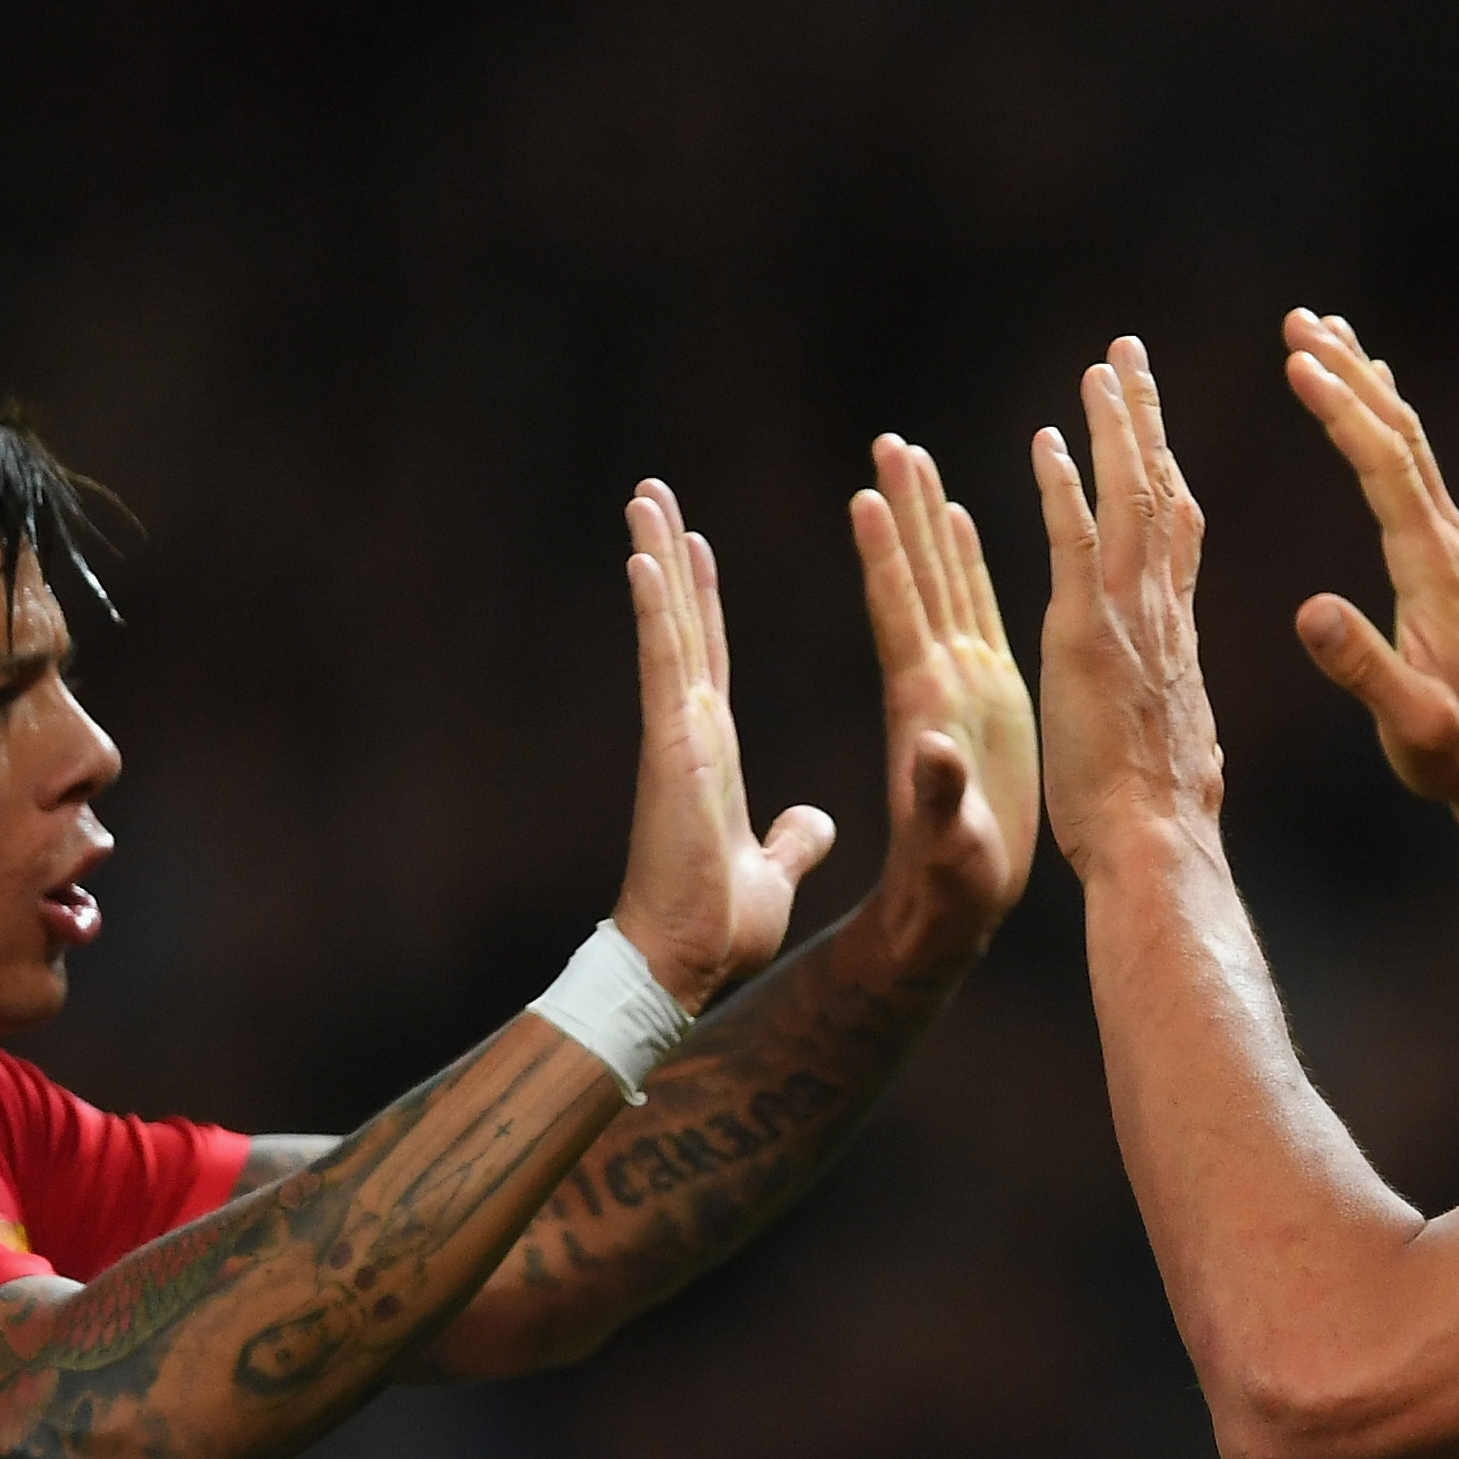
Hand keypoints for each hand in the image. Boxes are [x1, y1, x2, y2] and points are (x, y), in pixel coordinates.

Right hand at [611, 480, 836, 1009]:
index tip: (690, 549)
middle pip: (680, 624)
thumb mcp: (771, 869)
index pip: (707, 657)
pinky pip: (665, 664)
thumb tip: (813, 821)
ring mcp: (676, 734)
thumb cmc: (716, 928)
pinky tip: (644, 557)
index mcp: (711, 752)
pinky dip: (655, 609)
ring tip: (645, 495)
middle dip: (667, 555)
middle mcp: (688, 730)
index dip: (698, 603)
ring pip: (666, 626)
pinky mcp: (672, 748)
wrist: (685, 965)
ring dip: (655, 557)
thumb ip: (790, 839)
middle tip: (652, 493)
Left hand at [850, 434, 1036, 976]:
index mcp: (924, 706)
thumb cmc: (943, 888)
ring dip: (926, 519)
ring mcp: (962, 687)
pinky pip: (975, 614)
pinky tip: (960, 523)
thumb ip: (937, 797)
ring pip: (943, 583)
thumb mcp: (942, 845)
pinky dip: (967, 565)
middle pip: (918, 578)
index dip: (885, 555)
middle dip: (903, 508)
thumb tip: (933, 754)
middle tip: (888, 439)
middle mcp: (940, 683)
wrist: (950, 914)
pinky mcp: (987, 701)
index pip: (897, 614)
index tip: (865, 491)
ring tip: (912, 456)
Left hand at [1033, 335, 1222, 878]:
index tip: (1156, 425)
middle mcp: (1160, 616)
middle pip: (1159, 495)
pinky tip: (1047, 441)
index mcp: (1177, 639)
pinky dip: (1065, 489)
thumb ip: (1182, 716)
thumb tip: (1194, 720)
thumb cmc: (1161, 828)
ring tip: (1100, 366)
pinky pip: (1075, 545)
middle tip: (1128, 356)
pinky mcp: (1085, 638)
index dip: (1166, 473)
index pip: (1177, 536)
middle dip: (1145, 419)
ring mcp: (1126, 622)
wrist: (1155, 854)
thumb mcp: (1185, 755)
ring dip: (1113, 427)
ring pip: (1128, 501)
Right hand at [1280, 309, 1458, 807]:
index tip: (1298, 362)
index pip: (1385, 469)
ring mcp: (1449, 545)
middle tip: (1298, 319)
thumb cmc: (1452, 750)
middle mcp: (1448, 542)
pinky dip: (1382, 419)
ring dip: (1364, 384)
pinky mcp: (1443, 556)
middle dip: (1348, 372)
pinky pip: (1410, 467)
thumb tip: (1311, 612)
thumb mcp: (1407, 721)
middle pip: (1400, 434)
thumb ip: (1362, 667)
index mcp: (1434, 569)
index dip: (1343, 411)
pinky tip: (1370, 399)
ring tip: (1323, 332)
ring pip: (1407, 442)